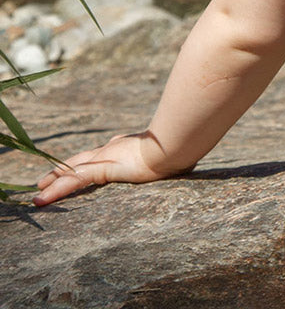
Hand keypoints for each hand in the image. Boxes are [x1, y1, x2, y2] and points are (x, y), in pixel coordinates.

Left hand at [33, 131, 180, 205]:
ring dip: (53, 181)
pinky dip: (56, 190)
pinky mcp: (103, 167)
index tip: (79, 166)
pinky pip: (73, 181)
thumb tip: (185, 159)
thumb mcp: (173, 154)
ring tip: (38, 192)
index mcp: (128, 147)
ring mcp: (107, 156)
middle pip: (82, 159)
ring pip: (72, 170)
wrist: (177, 146)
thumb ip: (171, 155)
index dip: (88, 161)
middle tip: (47, 178)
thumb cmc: (181, 149)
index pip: (104, 154)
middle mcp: (114, 149)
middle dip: (64, 169)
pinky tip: (41, 199)